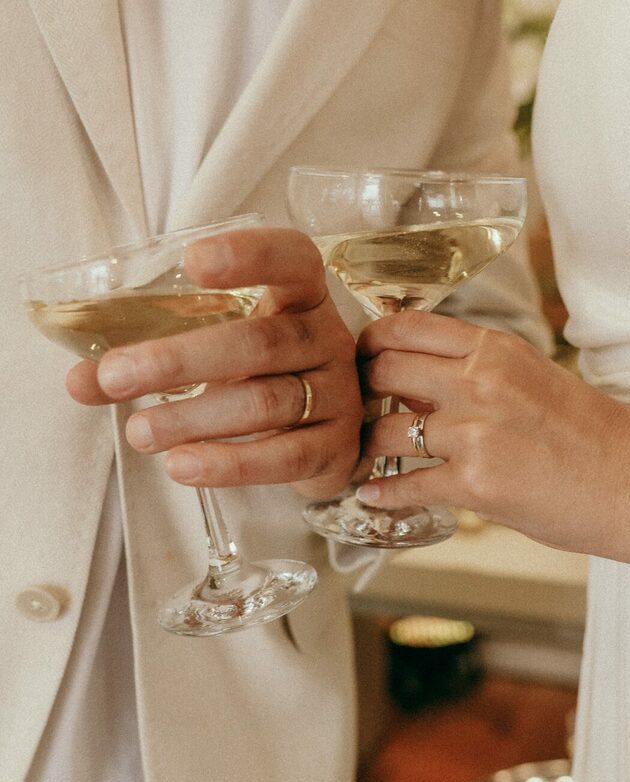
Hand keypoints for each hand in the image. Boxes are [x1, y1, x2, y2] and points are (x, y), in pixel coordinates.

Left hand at [66, 228, 363, 498]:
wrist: (328, 434)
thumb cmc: (264, 376)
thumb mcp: (218, 353)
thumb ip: (152, 361)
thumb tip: (80, 379)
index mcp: (301, 299)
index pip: (292, 260)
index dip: (249, 256)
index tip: (191, 262)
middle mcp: (326, 341)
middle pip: (259, 343)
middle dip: (179, 360)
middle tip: (115, 375)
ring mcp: (337, 397)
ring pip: (265, 403)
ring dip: (193, 418)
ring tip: (138, 432)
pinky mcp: (333, 450)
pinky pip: (283, 458)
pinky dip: (230, 463)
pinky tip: (182, 465)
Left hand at [357, 311, 629, 559]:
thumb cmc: (585, 432)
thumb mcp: (530, 376)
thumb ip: (472, 369)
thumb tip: (415, 380)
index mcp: (494, 350)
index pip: (406, 327)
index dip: (369, 342)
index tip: (360, 358)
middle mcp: (481, 383)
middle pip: (383, 371)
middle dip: (360, 391)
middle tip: (356, 406)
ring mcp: (475, 433)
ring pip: (386, 430)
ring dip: (366, 445)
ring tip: (364, 453)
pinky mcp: (475, 484)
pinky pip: (407, 484)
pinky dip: (382, 493)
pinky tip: (372, 495)